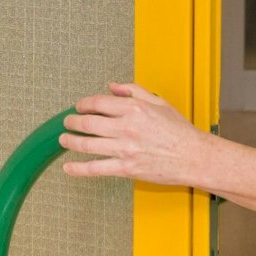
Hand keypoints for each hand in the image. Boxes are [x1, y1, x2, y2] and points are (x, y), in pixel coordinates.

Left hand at [60, 83, 210, 186]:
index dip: (84, 104)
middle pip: (88, 122)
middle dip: (72, 121)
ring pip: (87, 144)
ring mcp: (124, 149)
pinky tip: (68, 168)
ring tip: (63, 139)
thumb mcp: (158, 102)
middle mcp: (126, 127)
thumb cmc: (179, 130)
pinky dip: (79, 169)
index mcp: (134, 109)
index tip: (79, 106)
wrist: (193, 156)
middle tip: (67, 122)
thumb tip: (112, 87)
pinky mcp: (126, 168)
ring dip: (70, 141)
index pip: (98, 102)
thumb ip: (133, 91)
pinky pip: (96, 169)